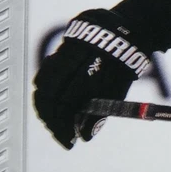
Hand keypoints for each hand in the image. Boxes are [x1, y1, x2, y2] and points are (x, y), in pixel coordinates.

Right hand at [33, 8, 149, 148]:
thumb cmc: (125, 64)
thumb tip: (85, 136)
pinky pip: (46, 71)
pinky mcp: (62, 48)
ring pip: (42, 83)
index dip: (63, 127)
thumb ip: (100, 112)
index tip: (69, 142)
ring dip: (44, 106)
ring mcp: (65, 51)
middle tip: (60, 135)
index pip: (66, 105)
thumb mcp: (118, 90)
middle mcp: (73, 60)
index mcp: (90, 72)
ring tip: (55, 122)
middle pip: (48, 95)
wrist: (128, 29)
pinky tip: (53, 103)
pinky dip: (46, 90)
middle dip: (51, 119)